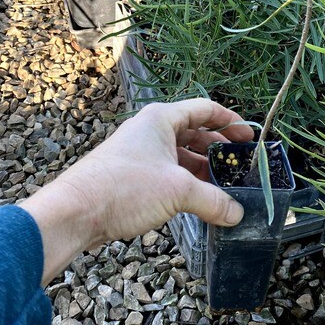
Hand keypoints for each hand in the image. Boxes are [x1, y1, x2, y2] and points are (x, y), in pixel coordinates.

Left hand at [19, 99, 253, 285]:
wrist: (75, 212)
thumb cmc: (124, 188)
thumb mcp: (177, 191)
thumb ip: (213, 200)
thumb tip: (237, 215)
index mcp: (161, 118)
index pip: (205, 109)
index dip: (231, 122)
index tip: (250, 138)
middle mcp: (150, 130)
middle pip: (194, 132)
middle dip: (219, 149)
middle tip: (241, 166)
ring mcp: (140, 152)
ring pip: (181, 155)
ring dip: (203, 170)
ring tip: (224, 187)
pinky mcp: (132, 175)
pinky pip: (168, 173)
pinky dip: (186, 183)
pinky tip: (199, 201)